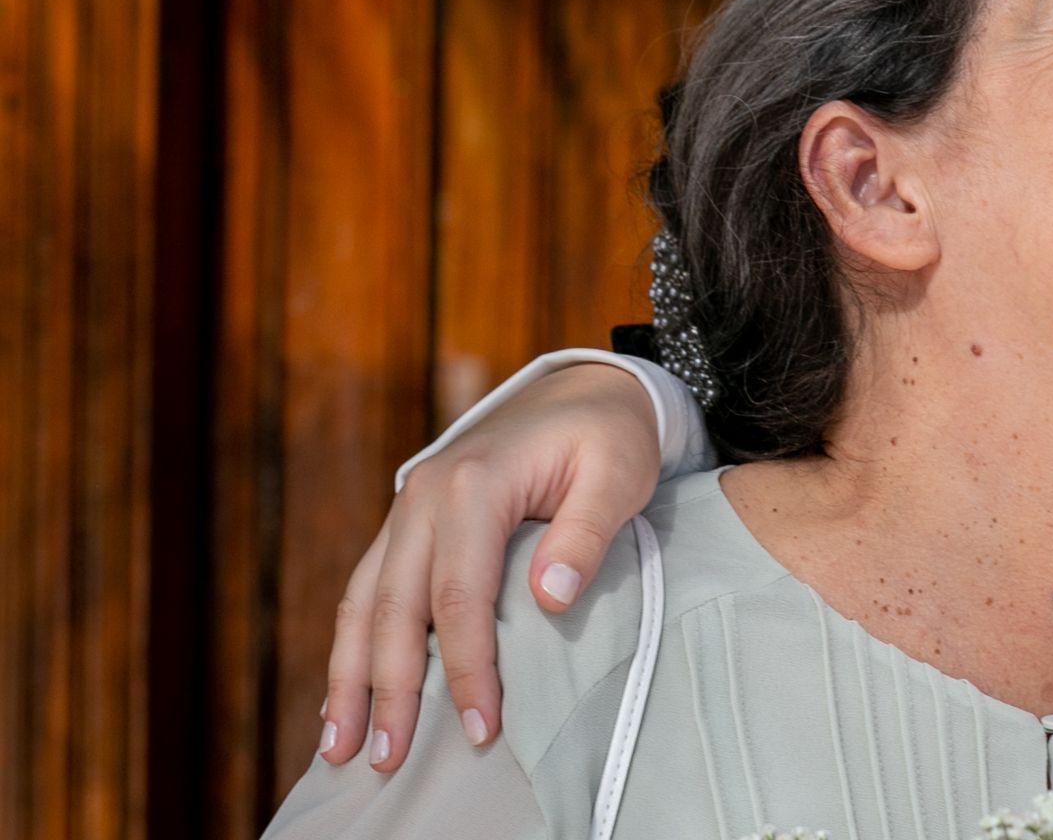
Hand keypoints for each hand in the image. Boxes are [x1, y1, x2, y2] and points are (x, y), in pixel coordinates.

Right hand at [318, 361, 660, 771]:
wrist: (583, 390)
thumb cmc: (607, 434)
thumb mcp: (619, 472)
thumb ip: (586, 533)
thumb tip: (549, 600)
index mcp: (473, 483)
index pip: (459, 595)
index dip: (466, 668)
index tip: (481, 728)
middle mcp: (424, 495)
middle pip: (395, 606)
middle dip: (387, 689)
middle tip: (387, 758)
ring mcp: (408, 507)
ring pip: (364, 599)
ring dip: (349, 674)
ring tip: (339, 744)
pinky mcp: (409, 521)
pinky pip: (369, 586)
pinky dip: (355, 641)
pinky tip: (346, 691)